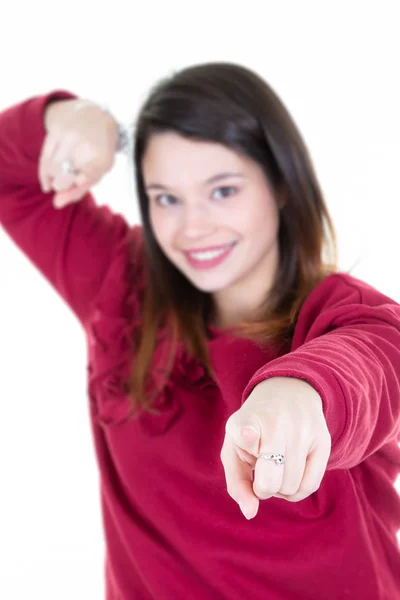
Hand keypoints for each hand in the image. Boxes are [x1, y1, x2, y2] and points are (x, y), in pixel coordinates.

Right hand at [38, 99, 118, 207]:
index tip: (79, 180)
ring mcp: (70, 135)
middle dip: (62, 186)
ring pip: (52, 169)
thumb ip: (78, 191)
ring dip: (53, 180)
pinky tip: (48, 182)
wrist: (93, 116)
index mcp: (103, 156)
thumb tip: (56, 204)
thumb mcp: (96, 172)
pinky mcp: (56, 130)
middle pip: (65, 175)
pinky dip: (44, 174)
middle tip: (65, 185)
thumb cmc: (97, 151)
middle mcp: (87, 143)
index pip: (92, 171)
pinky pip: (44, 158)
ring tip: (61, 178)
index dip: (85, 177)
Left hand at [220, 377, 330, 518]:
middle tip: (262, 473)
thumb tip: (250, 513)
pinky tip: (290, 475)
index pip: (246, 430)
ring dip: (280, 490)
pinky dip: (296, 491)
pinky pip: (310, 485)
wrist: (287, 393)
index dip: (247, 436)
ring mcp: (302, 429)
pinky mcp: (323, 440)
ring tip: (276, 470)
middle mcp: (276, 422)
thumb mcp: (235, 449)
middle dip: (263, 488)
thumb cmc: (254, 430)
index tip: (248, 435)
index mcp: (246, 420)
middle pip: (270, 480)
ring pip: (291, 486)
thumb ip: (237, 483)